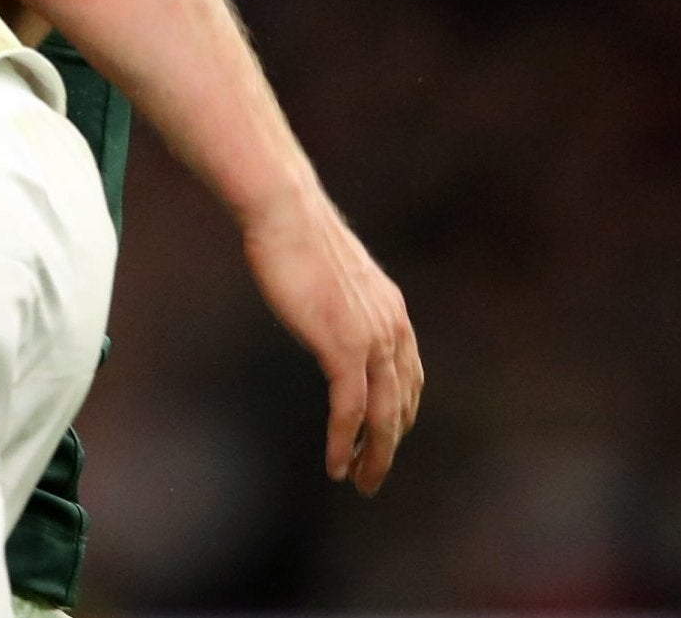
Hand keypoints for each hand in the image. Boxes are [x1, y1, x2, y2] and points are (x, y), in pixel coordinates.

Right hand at [239, 186, 422, 494]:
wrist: (285, 212)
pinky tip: (335, 465)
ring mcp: (371, 340)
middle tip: (372, 476)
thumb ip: (339, 300)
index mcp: (392, 311)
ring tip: (359, 481)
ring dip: (373, 455)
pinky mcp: (343, 347)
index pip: (408, 378)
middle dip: (389, 446)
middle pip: (401, 405)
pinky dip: (344, 442)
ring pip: (382, 416)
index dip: (399, 415)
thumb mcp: (330, 274)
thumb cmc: (294, 234)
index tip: (384, 439)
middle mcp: (392, 329)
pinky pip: (350, 410)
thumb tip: (324, 305)